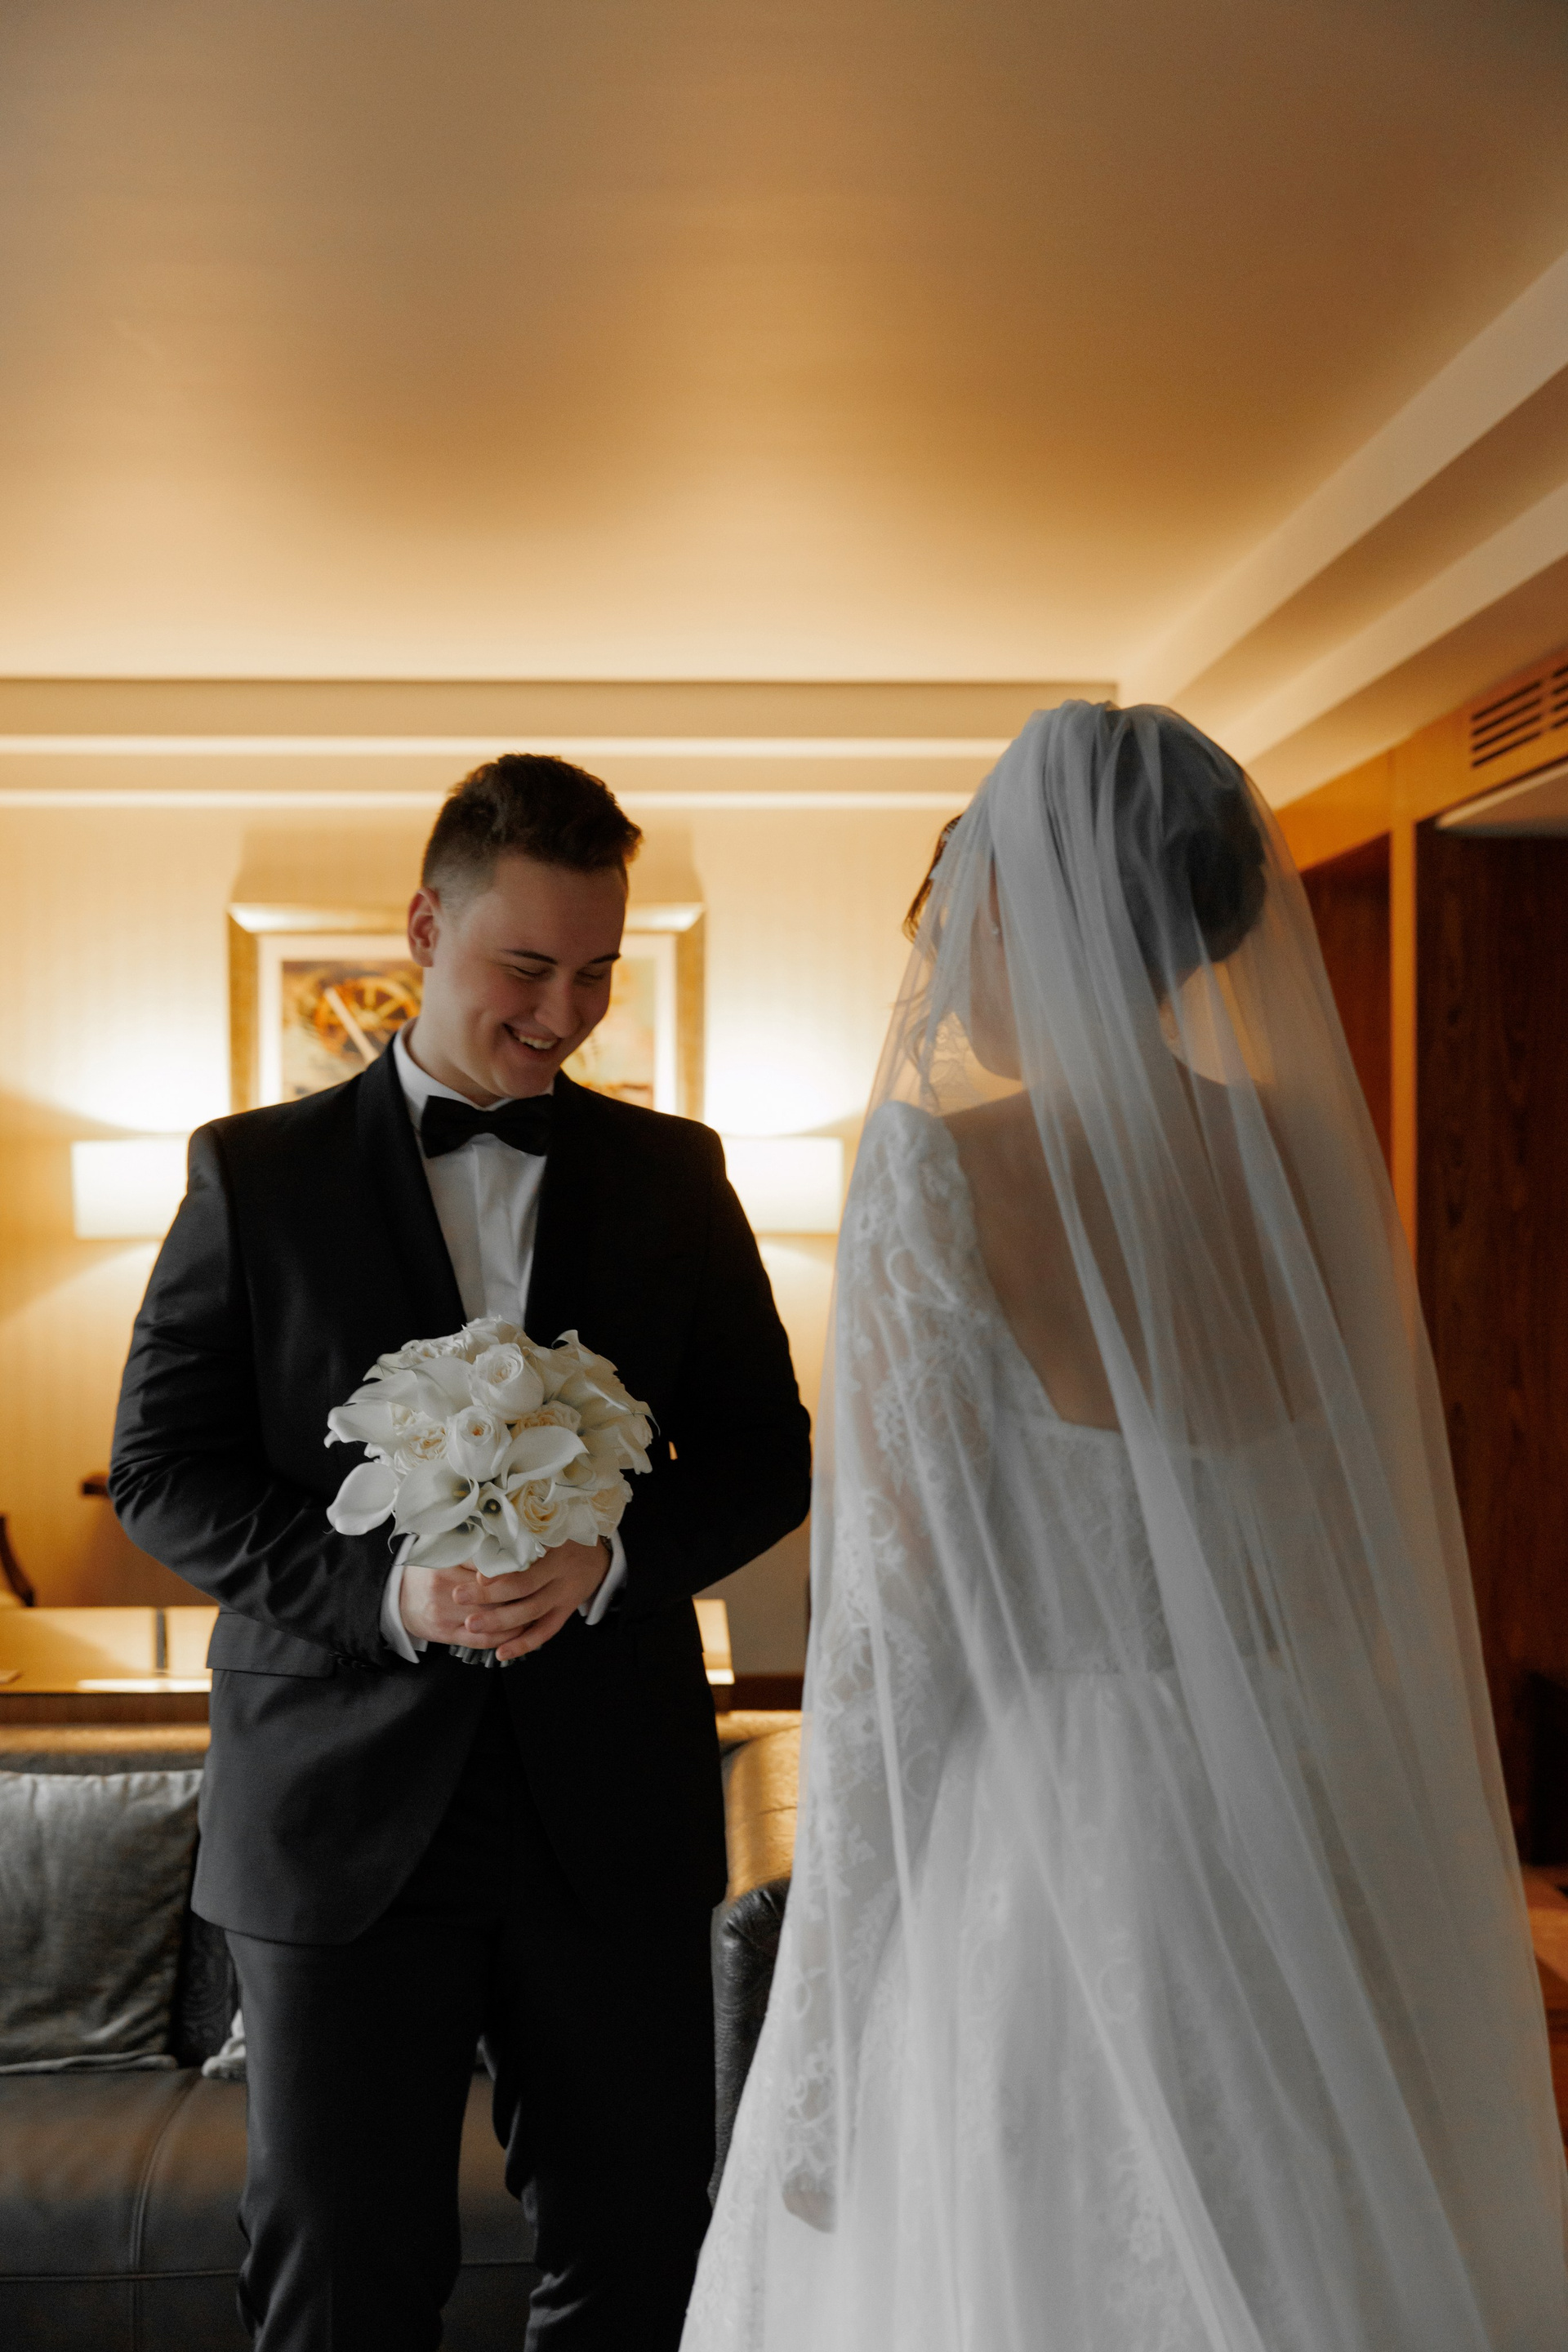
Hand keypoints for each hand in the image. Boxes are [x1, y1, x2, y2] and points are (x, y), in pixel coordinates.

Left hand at [400, 1541, 611, 1662]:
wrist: (599, 1556)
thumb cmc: (564, 1536)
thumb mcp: (549, 1528)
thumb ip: (521, 1534)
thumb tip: (480, 1539)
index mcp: (555, 1547)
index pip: (526, 1559)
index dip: (501, 1569)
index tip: (477, 1575)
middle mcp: (561, 1572)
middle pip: (523, 1587)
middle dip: (489, 1595)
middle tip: (459, 1597)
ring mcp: (564, 1595)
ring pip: (531, 1613)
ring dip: (500, 1621)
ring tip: (470, 1625)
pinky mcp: (565, 1612)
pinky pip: (544, 1632)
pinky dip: (523, 1644)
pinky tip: (500, 1654)